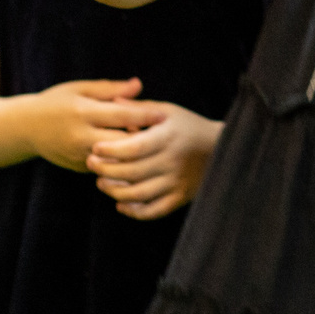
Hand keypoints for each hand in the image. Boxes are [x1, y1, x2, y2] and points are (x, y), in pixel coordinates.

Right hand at [25, 78, 164, 171]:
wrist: (25, 128)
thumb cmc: (56, 102)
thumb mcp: (79, 89)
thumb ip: (110, 89)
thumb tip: (139, 85)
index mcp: (82, 112)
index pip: (120, 116)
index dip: (145, 115)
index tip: (165, 115)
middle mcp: (80, 136)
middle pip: (122, 142)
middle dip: (143, 139)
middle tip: (163, 134)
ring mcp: (78, 155)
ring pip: (116, 160)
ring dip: (134, 155)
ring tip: (153, 148)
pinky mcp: (79, 168)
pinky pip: (107, 168)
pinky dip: (121, 164)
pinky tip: (136, 159)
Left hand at [88, 105, 221, 219]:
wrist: (223, 149)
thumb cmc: (190, 126)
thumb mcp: (169, 111)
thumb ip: (140, 108)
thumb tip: (112, 102)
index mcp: (168, 138)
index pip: (134, 147)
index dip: (112, 149)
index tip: (95, 147)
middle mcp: (172, 161)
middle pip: (132, 172)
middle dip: (106, 170)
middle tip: (91, 164)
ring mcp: (176, 182)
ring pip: (139, 194)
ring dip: (114, 191)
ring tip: (101, 183)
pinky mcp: (180, 198)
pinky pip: (154, 210)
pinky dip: (134, 212)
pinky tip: (121, 204)